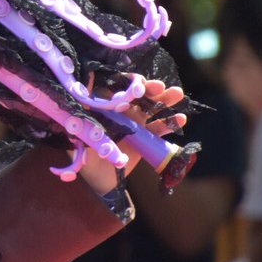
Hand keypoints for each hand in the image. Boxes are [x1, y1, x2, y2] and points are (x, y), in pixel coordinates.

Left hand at [78, 74, 185, 190]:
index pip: (119, 89)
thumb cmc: (84, 153)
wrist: (99, 178)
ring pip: (152, 108)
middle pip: (138, 95)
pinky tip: (181, 118)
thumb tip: (85, 87)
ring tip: (178, 94)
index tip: (140, 83)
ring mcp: (136, 124)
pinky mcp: (146, 138)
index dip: (130, 83)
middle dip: (150, 89)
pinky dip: (170, 123)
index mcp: (106, 107)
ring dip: (166, 100)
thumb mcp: (80, 132)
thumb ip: (82, 111)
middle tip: (161, 86)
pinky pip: (159, 129)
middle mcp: (122, 111)